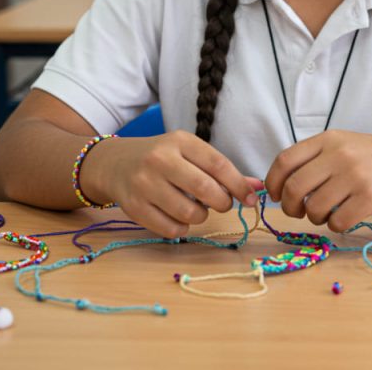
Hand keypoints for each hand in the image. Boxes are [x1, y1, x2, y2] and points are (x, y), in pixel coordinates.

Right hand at [94, 130, 261, 237]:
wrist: (115, 164)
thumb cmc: (162, 158)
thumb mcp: (189, 153)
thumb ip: (222, 170)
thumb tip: (257, 188)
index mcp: (179, 141)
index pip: (218, 164)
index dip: (238, 185)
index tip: (250, 199)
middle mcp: (160, 160)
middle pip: (205, 189)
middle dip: (223, 203)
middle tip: (222, 204)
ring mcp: (144, 184)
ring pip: (189, 213)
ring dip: (201, 216)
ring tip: (196, 208)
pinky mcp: (134, 208)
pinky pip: (171, 229)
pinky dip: (182, 228)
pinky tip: (179, 218)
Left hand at [264, 130, 371, 232]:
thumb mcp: (343, 145)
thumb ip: (315, 159)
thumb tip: (281, 187)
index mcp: (328, 140)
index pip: (285, 160)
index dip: (273, 182)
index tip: (275, 195)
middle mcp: (339, 155)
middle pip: (294, 187)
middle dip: (289, 207)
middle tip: (297, 212)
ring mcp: (355, 176)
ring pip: (314, 209)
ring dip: (314, 218)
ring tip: (326, 213)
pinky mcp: (370, 198)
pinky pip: (337, 222)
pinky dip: (334, 226)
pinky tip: (343, 218)